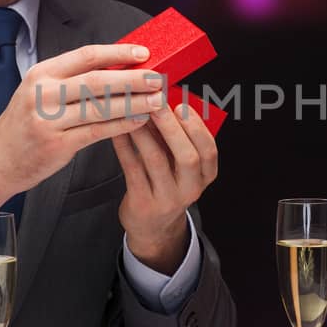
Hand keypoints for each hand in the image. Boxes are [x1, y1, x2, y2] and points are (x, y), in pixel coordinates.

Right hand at [0, 44, 164, 210]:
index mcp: (41, 74)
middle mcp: (43, 93)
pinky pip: (97, 131)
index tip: (144, 52)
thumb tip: (117, 69)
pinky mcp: (57, 144)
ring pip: (100, 106)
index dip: (118, 53)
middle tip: (159, 77)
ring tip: (157, 100)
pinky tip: (139, 121)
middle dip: (133, 78)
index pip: (86, 56)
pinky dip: (121, 125)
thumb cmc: (23, 126)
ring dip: (134, 102)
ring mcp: (49, 119)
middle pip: (97, 80)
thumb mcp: (38, 93)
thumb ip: (70, 81)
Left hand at [112, 102, 217, 272]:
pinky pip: (132, 169)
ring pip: (155, 160)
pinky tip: (117, 130)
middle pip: (187, 158)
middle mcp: (190, 189)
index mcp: (205, 176)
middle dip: (171, 128)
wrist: (153, 226)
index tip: (182, 106)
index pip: (209, 152)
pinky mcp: (142, 203)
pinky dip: (124, 146)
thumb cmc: (167, 184)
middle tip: (156, 104)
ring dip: (144, 132)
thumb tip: (162, 100)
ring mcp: (166, 199)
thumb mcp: (181, 166)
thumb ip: (177, 139)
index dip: (197, 128)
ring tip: (132, 111)